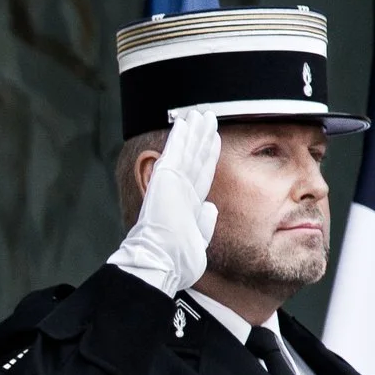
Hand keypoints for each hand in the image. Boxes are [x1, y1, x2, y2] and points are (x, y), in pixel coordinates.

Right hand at [110, 105, 222, 294]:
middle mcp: (179, 190)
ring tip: (202, 113)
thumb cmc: (176, 259)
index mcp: (187, 205)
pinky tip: (185, 121)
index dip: (208, 157)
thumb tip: (211, 207)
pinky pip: (176, 151)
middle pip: (195, 158)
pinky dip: (180, 136)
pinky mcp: (165, 178)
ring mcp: (172, 183)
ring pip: (187, 150)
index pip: (201, 175)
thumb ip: (204, 221)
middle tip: (208, 119)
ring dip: (195, 131)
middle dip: (203, 138)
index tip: (214, 141)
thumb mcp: (198, 239)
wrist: (160, 261)